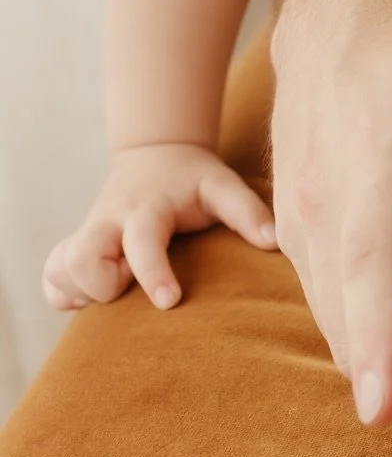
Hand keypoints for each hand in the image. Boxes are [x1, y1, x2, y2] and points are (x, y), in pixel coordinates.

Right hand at [42, 143, 274, 311]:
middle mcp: (110, 220)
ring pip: (59, 269)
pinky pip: (52, 279)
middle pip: (81, 256)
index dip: (152, 271)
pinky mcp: (76, 246)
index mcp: (148, 207)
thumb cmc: (193, 179)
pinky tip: (95, 294)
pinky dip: (66, 292)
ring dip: (82, 289)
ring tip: (116, 287)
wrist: (156, 155)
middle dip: (101, 284)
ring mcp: (88, 233)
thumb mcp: (222, 185)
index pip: (142, 240)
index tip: (169, 301)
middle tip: (129, 285)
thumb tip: (275, 242)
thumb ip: (247, 211)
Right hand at [269, 0, 391, 427]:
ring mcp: (294, 213)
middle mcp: (325, 192)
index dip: (380, 337)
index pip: (377, 261)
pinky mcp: (286, 226)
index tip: (386, 406)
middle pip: (352, 312)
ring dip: (378, 354)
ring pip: (332, 315)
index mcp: (386, 157)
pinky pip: (321, 296)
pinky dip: (359, 326)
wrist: (343, 2)